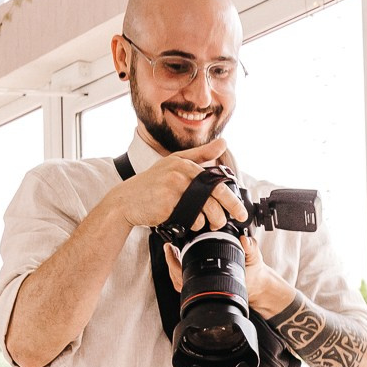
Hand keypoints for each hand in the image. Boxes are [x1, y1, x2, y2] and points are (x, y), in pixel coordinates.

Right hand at [107, 140, 244, 230]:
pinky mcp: (168, 203)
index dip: (232, 198)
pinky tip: (189, 223)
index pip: (217, 180)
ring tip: (210, 224)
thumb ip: (200, 154)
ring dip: (211, 220)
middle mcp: (180, 173)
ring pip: (206, 209)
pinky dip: (194, 224)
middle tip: (235, 219)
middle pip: (216, 194)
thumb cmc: (151, 184)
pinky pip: (191, 218)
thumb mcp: (174, 164)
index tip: (240, 210)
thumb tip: (223, 143)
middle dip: (229, 209)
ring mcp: (174, 187)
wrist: (126, 201)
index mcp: (185, 163)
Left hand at [162, 236, 296, 315]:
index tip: (171, 249)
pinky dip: (178, 270)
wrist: (256, 285)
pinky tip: (178, 258)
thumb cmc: (253, 274)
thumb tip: (244, 240)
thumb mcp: (254, 259)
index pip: (188, 276)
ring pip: (179, 281)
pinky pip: (185, 281)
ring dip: (173, 266)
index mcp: (215, 283)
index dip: (176, 263)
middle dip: (171, 262)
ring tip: (171, 250)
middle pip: (178, 279)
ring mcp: (203, 288)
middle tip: (168, 247)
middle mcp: (207, 288)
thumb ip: (251, 248)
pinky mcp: (203, 285)